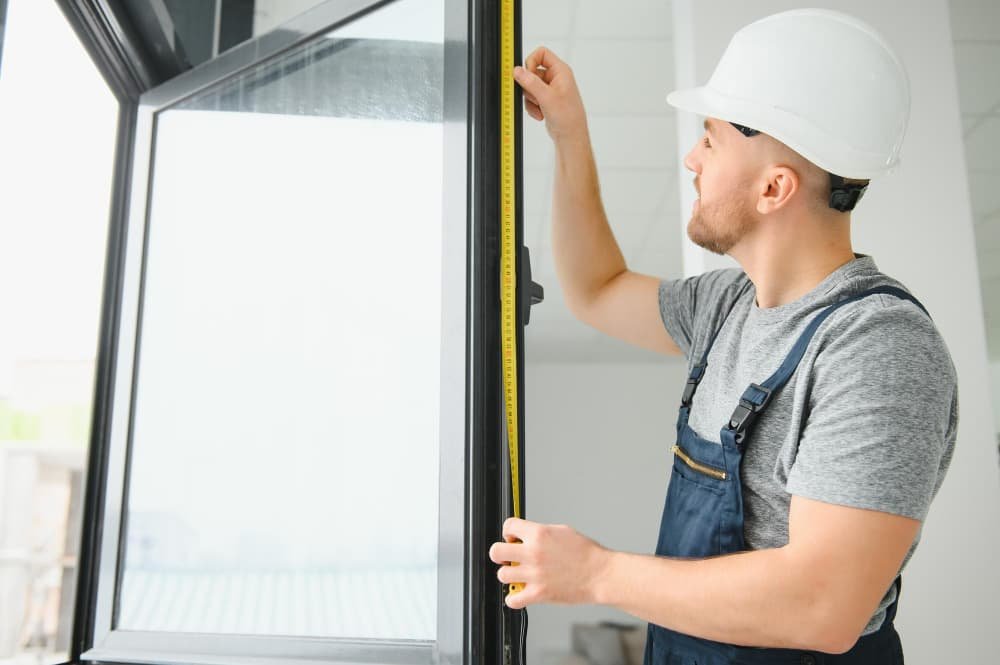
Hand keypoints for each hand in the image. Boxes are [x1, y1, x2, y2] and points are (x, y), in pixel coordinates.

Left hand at [488, 517, 612, 608]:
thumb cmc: (586, 553)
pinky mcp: (539, 594)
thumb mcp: (562, 531)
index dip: (509, 532)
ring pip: (502, 575)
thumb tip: (527, 534)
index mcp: (539, 535)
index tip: (512, 538)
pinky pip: (512, 599)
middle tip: (509, 557)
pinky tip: (521, 592)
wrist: (600, 574)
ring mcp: (534, 575)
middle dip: (501, 554)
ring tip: (519, 575)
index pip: (508, 526)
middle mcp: (533, 554)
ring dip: (509, 575)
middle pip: (496, 552)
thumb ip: (540, 532)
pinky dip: (514, 598)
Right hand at [514, 46, 587, 142]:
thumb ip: (531, 82)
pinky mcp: (545, 99)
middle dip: (529, 87)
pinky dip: (532, 107)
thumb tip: (518, 71)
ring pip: (529, 86)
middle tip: (535, 97)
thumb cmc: (568, 117)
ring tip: (540, 108)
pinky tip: (540, 114)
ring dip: (530, 100)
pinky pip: (531, 97)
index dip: (531, 62)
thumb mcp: (547, 97)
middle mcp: (555, 77)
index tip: (527, 75)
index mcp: (560, 71)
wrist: (570, 136)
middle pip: (532, 71)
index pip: (542, 53)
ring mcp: (550, 89)